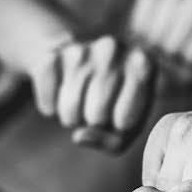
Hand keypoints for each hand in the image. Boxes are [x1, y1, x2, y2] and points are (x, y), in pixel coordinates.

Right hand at [29, 35, 155, 152]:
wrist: (82, 65)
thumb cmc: (115, 102)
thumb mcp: (127, 126)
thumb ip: (113, 142)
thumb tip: (80, 136)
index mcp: (144, 64)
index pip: (125, 121)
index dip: (119, 127)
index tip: (121, 113)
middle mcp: (114, 49)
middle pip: (97, 116)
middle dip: (94, 122)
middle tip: (97, 108)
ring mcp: (81, 49)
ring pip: (70, 110)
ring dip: (72, 118)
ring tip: (81, 101)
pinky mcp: (50, 56)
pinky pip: (47, 104)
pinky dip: (50, 109)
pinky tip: (61, 93)